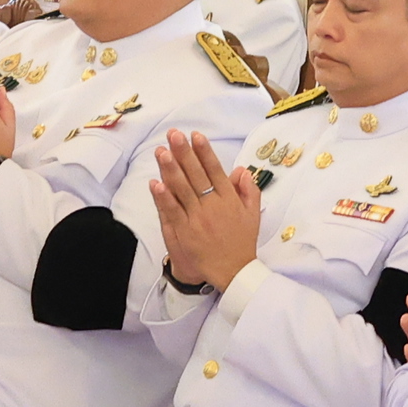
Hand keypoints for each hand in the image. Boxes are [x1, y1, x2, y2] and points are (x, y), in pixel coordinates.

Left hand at [147, 127, 263, 291]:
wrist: (234, 271)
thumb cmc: (242, 242)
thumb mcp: (252, 214)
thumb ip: (249, 190)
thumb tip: (241, 170)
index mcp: (229, 199)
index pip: (215, 170)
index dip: (204, 152)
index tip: (195, 135)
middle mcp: (213, 205)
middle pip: (196, 174)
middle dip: (184, 153)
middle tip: (174, 135)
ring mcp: (198, 218)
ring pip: (182, 189)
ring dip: (171, 169)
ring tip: (162, 151)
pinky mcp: (186, 232)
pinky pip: (172, 211)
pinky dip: (164, 197)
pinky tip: (155, 183)